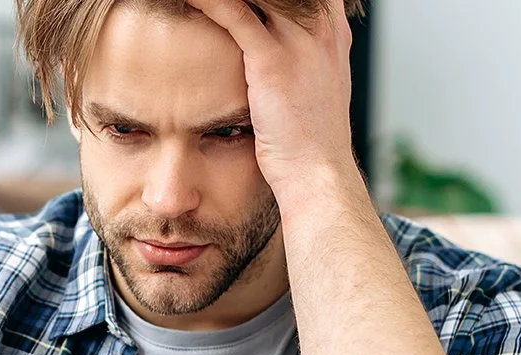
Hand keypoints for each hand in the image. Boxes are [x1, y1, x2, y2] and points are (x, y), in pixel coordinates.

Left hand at [185, 0, 355, 196]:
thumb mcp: (315, 86)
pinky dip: (208, 3)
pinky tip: (188, 0)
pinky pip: (235, 15)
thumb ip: (302, 57)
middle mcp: (321, 30)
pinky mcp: (273, 60)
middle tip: (216, 1)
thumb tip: (273, 50)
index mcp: (332, 33)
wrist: (317, 172)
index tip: (247, 1)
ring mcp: (300, 42)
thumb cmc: (310, 138)